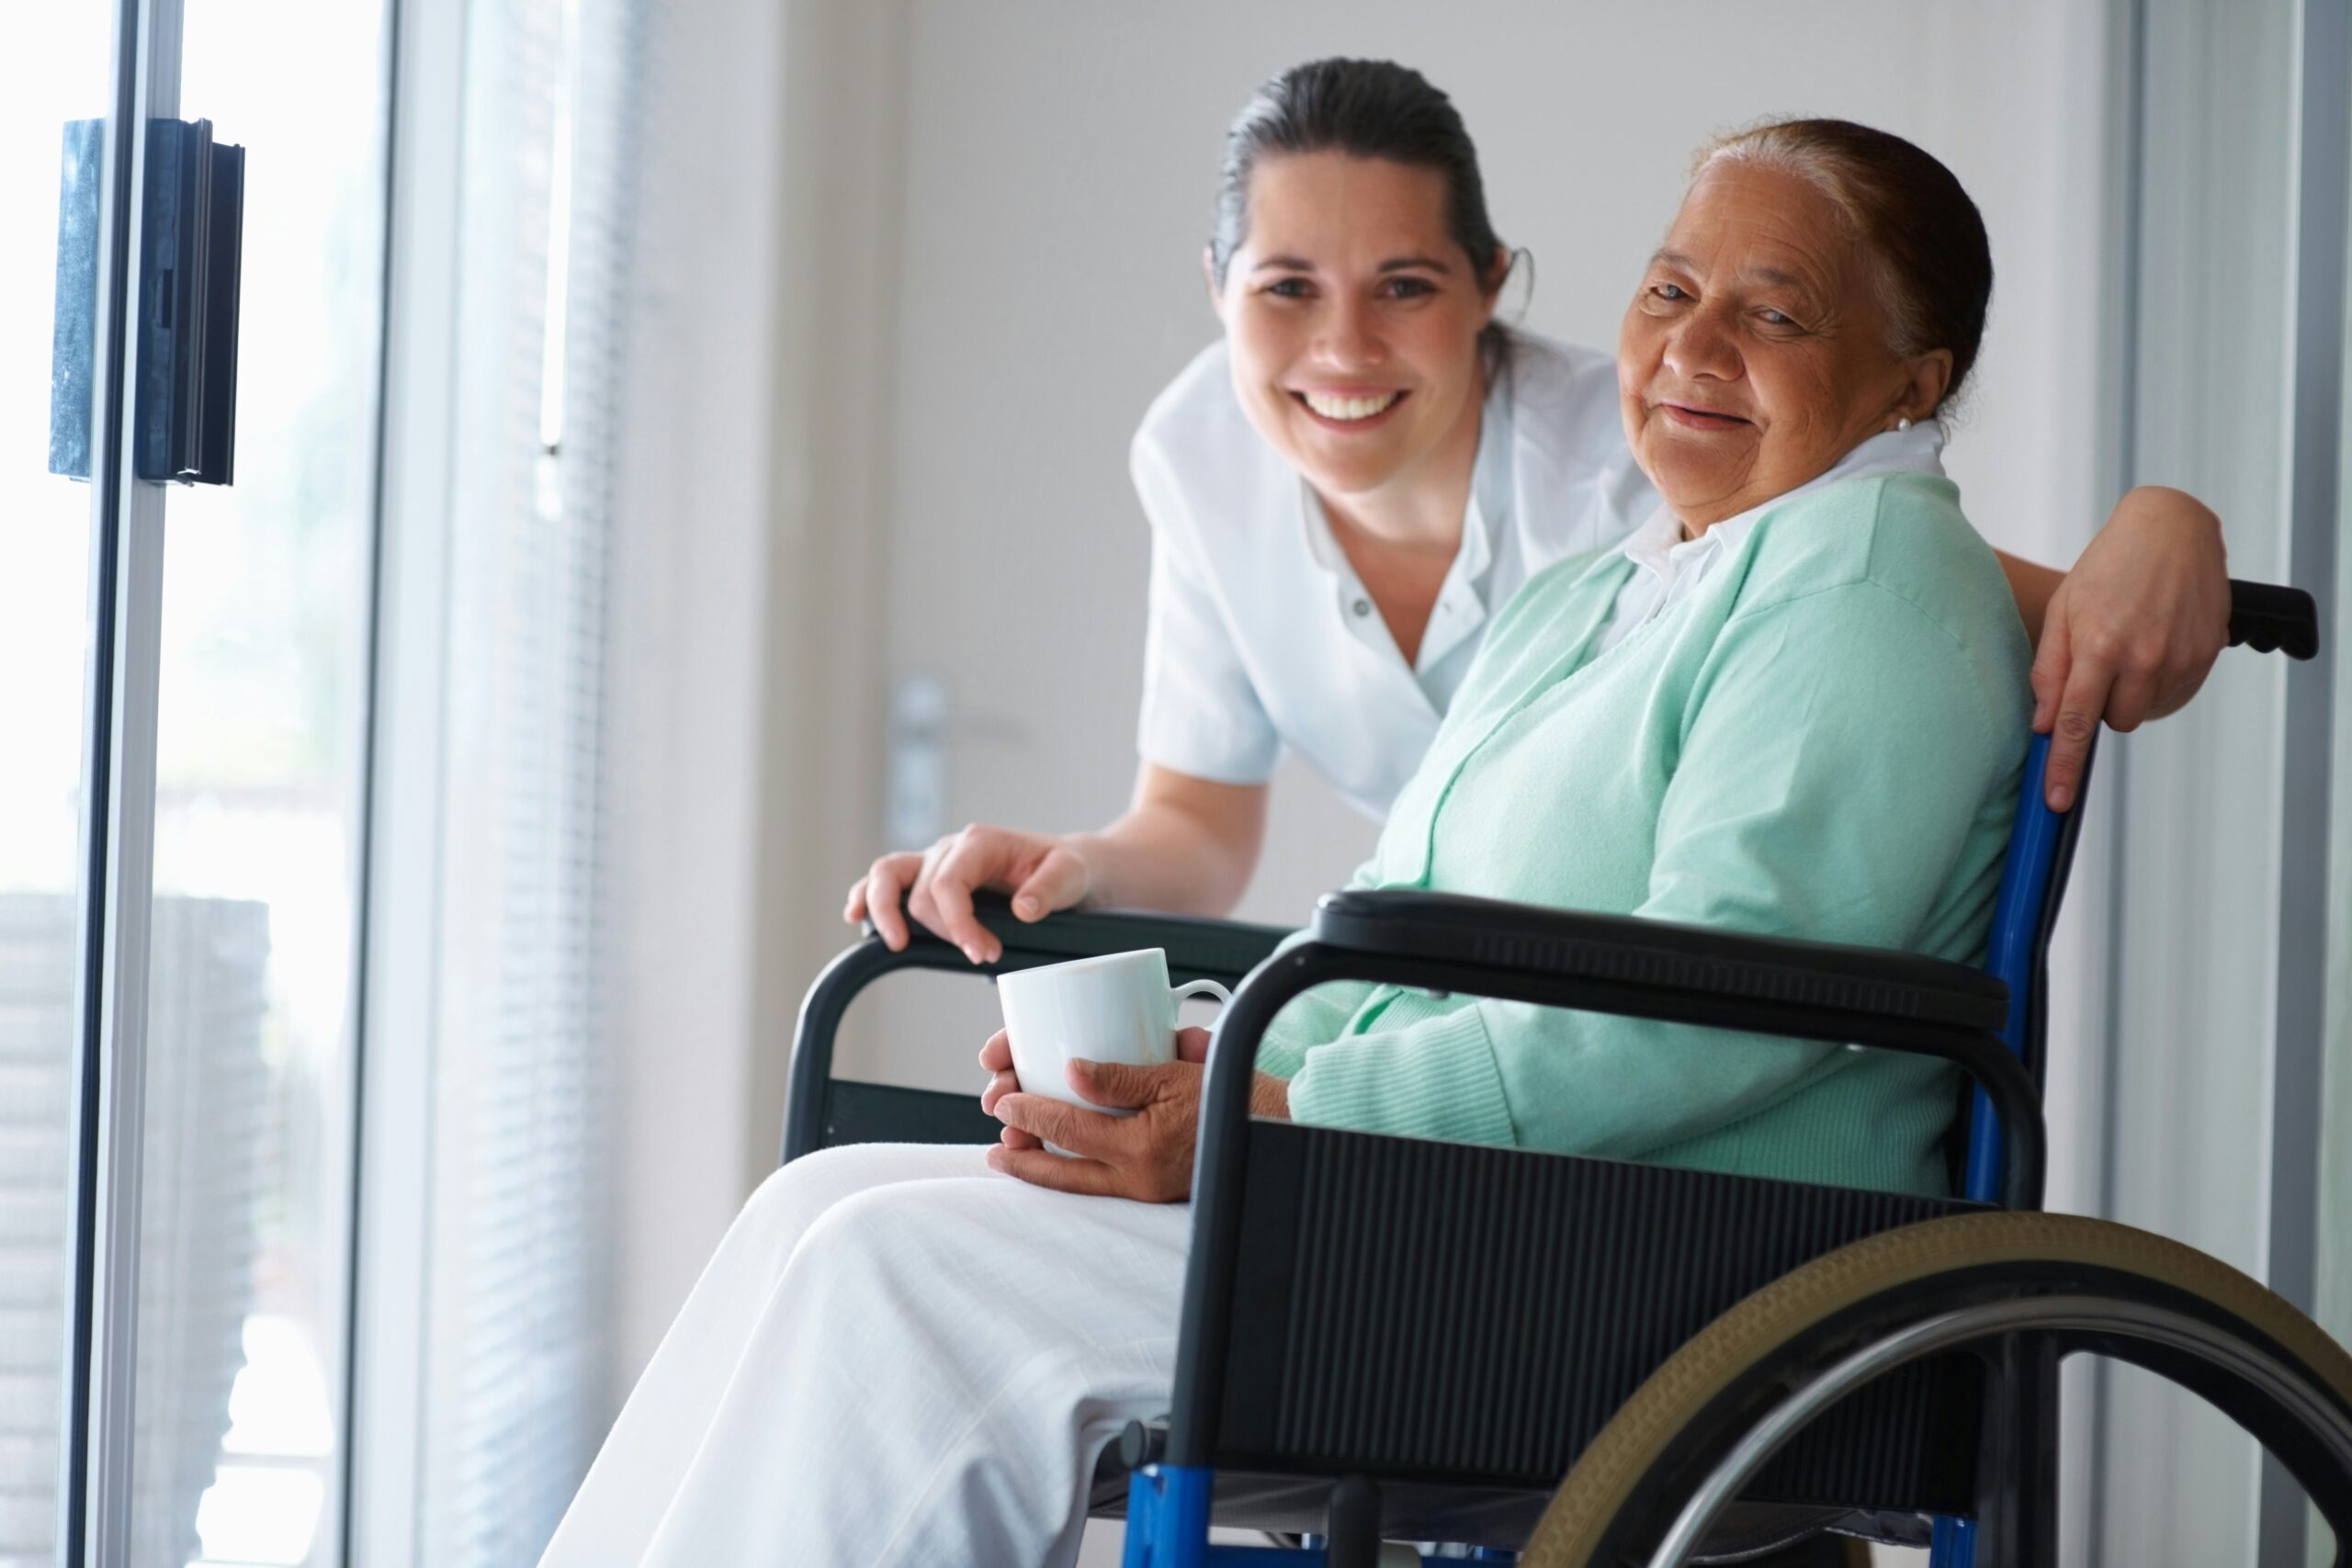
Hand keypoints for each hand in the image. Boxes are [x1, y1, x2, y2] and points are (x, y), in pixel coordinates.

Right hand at [844, 823, 1095, 962]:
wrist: (1072, 867)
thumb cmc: (1070, 869)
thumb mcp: (1073, 875)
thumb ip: (1051, 889)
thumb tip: (1023, 909)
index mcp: (981, 843)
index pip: (948, 884)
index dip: (958, 924)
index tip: (985, 954)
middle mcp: (951, 848)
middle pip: (920, 890)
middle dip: (942, 930)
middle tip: (981, 957)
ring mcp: (936, 862)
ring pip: (888, 875)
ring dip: (882, 909)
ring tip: (894, 943)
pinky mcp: (930, 879)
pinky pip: (886, 880)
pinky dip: (866, 896)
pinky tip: (855, 916)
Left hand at [986, 1027, 1289, 1200]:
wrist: (1281, 1126)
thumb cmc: (1235, 1092)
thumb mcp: (1177, 1072)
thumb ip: (1122, 1076)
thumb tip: (1071, 1071)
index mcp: (1142, 1147)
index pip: (1069, 1128)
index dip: (1030, 1112)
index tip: (1004, 1098)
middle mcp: (1139, 1177)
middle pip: (1063, 1174)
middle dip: (1022, 1158)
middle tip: (994, 1142)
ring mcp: (1147, 1188)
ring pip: (1079, 1186)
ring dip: (1042, 1170)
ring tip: (1011, 1154)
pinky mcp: (1157, 1189)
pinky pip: (1103, 1186)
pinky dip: (1073, 1176)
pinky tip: (1055, 1164)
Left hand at [2031, 485, 2228, 810]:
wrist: (2172, 530)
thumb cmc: (2107, 567)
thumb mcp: (2062, 611)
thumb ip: (2050, 671)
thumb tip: (2043, 725)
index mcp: (2100, 645)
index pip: (2077, 723)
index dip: (2065, 765)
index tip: (2057, 800)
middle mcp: (2144, 656)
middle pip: (2116, 722)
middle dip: (2100, 705)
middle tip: (2097, 663)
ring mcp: (2181, 658)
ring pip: (2145, 712)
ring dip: (2129, 694)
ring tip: (2126, 646)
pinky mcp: (2208, 654)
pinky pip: (2174, 696)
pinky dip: (2157, 684)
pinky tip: (2152, 646)